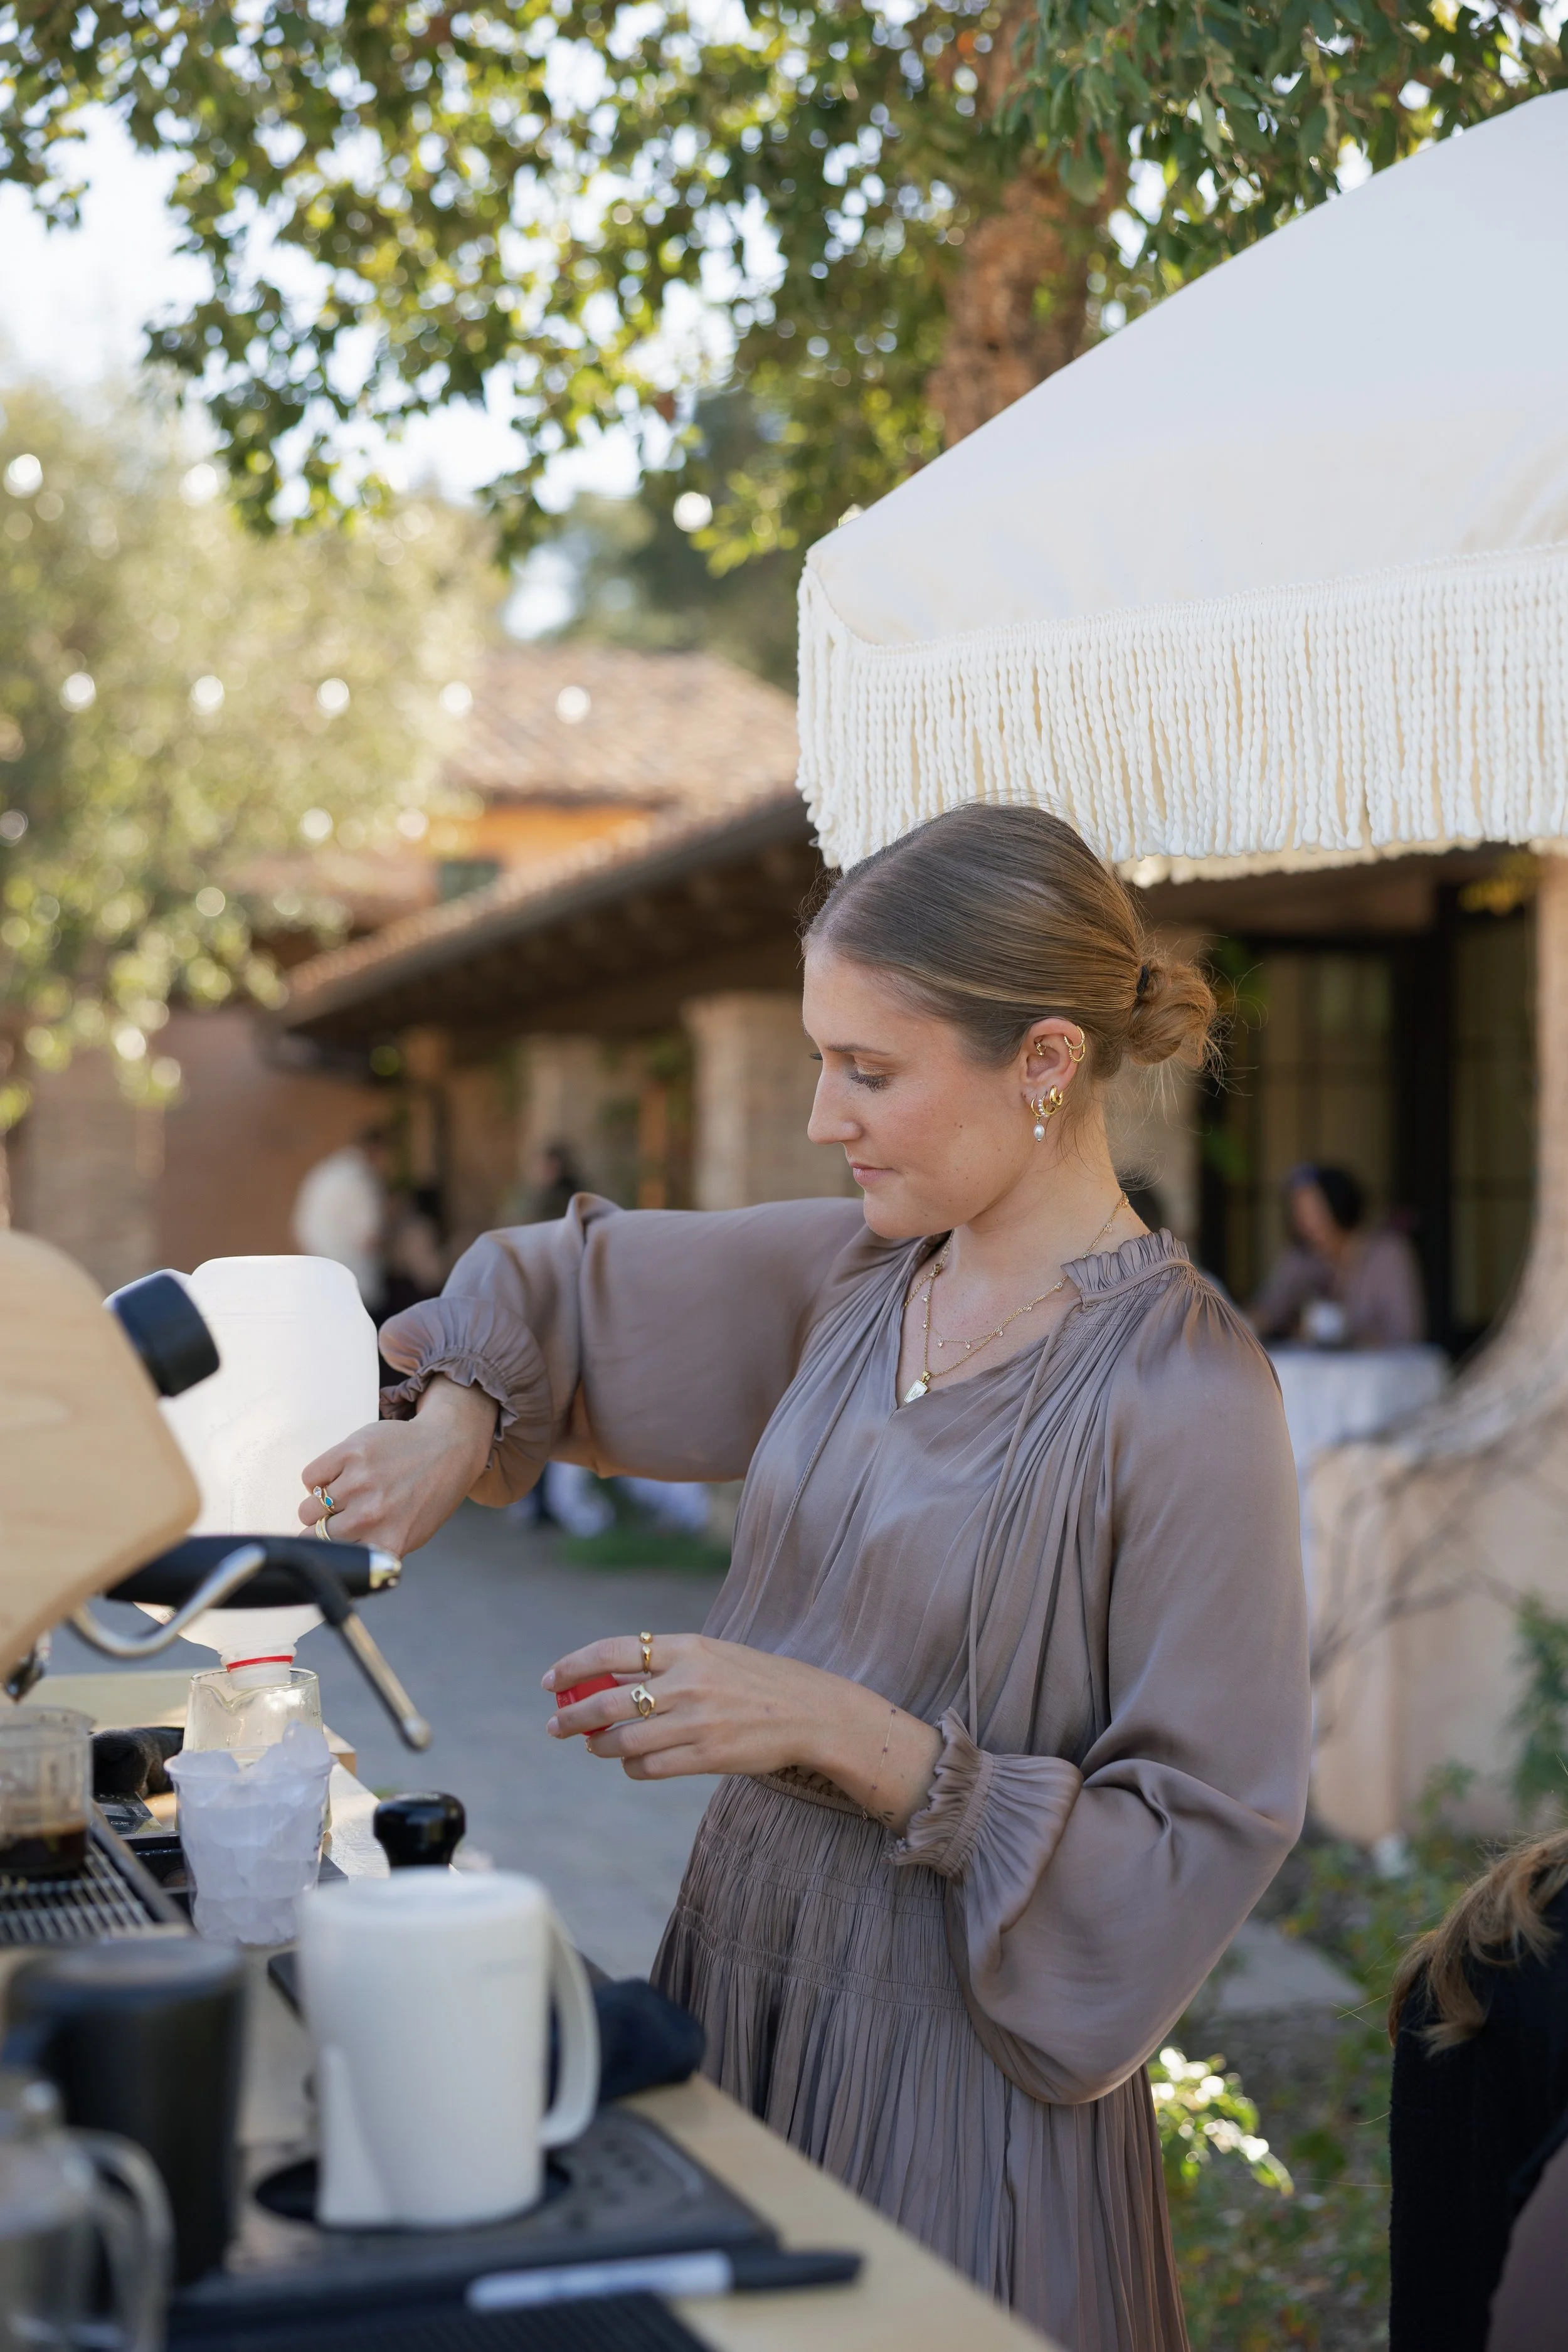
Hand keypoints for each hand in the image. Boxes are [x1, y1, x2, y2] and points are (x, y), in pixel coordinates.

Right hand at [299, 1376, 495, 1555]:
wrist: (447, 1447)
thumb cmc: (427, 1495)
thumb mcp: (408, 1536)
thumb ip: (372, 1551)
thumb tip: (332, 1562)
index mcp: (386, 1543)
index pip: (331, 1560)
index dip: (326, 1553)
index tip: (328, 1547)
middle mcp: (371, 1515)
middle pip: (313, 1536)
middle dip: (321, 1530)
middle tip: (340, 1516)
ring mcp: (360, 1482)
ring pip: (308, 1508)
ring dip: (319, 1505)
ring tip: (343, 1495)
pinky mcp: (351, 1452)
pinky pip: (310, 1477)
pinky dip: (319, 1479)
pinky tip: (341, 1475)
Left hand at [542, 1633, 942, 1829]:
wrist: (813, 1712)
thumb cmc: (756, 1681)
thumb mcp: (711, 1655)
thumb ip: (663, 1664)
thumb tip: (604, 1677)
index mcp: (687, 1648)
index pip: (612, 1651)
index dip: (573, 1666)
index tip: (549, 1681)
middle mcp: (687, 1682)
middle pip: (606, 1700)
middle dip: (571, 1716)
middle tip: (554, 1726)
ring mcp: (697, 1722)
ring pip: (622, 1741)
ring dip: (600, 1746)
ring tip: (597, 1745)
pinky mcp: (707, 1758)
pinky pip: (648, 1769)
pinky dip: (632, 1768)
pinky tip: (634, 1764)